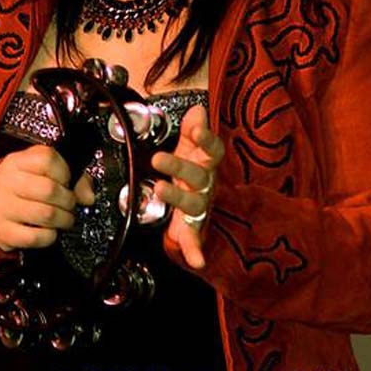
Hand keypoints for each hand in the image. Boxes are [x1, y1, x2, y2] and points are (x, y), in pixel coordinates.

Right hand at [0, 144, 94, 252]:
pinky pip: (35, 237)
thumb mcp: (44, 173)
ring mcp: (0, 206)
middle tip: (69, 205)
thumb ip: (73, 179)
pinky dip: (49, 237)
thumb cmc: (24, 188)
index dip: (65, 173)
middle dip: (68, 200)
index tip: (67, 182)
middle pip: (49, 189)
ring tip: (64, 219)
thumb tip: (88, 197)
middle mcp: (5, 181)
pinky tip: (49, 231)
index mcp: (17, 161)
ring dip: (63, 220)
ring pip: (45, 214)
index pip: (47, 159)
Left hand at [151, 104, 223, 269]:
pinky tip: (197, 261)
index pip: (212, 149)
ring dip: (178, 197)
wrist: (195, 195)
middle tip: (157, 158)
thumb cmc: (191, 164)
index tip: (195, 129)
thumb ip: (194, 126)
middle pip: (197, 174)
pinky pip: (194, 238)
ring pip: (192, 202)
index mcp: (207, 162)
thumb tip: (198, 110)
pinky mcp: (192, 225)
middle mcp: (206, 183)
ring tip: (161, 190)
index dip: (205, 139)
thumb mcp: (190, 143)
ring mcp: (200, 205)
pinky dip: (196, 250)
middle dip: (179, 166)